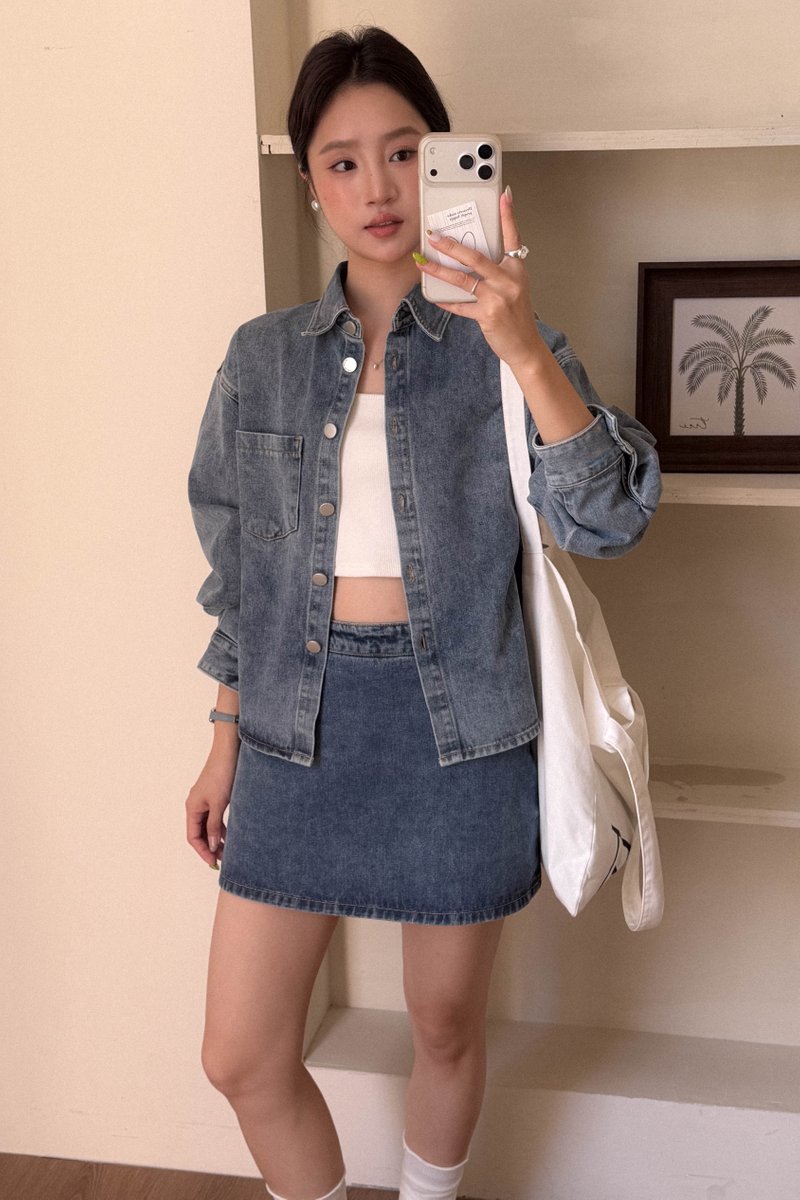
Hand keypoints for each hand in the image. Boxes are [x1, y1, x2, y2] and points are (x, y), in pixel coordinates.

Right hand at [185, 748, 237, 868]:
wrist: (229, 751)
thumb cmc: (222, 774)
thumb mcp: (218, 804)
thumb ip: (214, 826)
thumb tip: (213, 846)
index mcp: (192, 808)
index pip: (193, 837)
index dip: (202, 851)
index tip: (213, 862)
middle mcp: (196, 805)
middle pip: (199, 833)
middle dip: (210, 847)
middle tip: (223, 860)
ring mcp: (205, 801)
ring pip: (208, 826)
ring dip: (217, 839)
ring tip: (229, 851)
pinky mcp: (215, 797)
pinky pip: (215, 818)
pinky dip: (222, 828)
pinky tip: (232, 835)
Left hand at [413, 188, 546, 371]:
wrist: (525, 345)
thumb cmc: (516, 314)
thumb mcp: (513, 286)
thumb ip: (497, 270)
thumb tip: (469, 257)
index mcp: (516, 269)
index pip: (512, 236)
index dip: (508, 216)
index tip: (503, 195)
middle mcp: (508, 281)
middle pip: (476, 257)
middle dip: (451, 246)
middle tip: (433, 236)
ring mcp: (498, 298)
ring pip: (463, 280)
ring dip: (439, 270)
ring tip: (423, 262)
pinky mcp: (487, 315)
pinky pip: (460, 306)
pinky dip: (446, 301)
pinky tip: (433, 295)